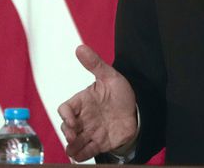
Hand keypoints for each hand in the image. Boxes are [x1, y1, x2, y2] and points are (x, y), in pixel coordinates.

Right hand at [57, 45, 137, 160]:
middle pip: (67, 128)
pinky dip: (81, 155)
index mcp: (83, 102)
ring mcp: (90, 131)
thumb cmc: (120, 93)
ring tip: (73, 150)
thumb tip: (80, 48)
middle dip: (67, 133)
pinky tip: (80, 156)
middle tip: (73, 137)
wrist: (138, 110)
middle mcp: (84, 118)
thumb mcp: (110, 76)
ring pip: (74, 142)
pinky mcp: (99, 143)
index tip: (71, 120)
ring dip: (72, 147)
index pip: (65, 109)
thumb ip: (95, 64)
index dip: (65, 116)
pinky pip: (86, 152)